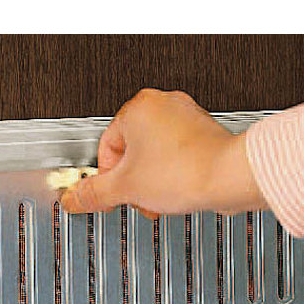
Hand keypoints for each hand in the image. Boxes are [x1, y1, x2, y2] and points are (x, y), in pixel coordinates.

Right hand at [60, 89, 267, 216]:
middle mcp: (163, 104)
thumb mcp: (125, 188)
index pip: (105, 147)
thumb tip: (73, 198)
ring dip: (151, 180)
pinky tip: (177, 190)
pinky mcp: (204, 133)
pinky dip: (172, 174)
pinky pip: (176, 155)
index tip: (113, 194)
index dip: (107, 178)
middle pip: (130, 151)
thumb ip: (93, 194)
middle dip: (132, 181)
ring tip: (160, 195)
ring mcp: (186, 117)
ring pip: (153, 154)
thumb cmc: (186, 171)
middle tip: (138, 196)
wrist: (231, 177)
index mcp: (137, 108)